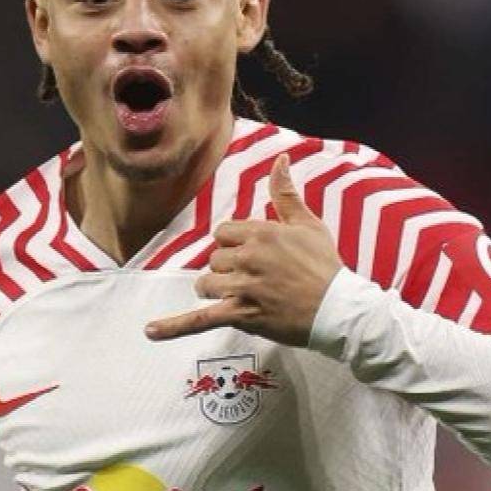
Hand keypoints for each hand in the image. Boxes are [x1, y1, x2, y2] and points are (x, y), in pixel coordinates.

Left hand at [145, 153, 343, 345]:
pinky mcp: (241, 315)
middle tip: (256, 279)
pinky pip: (200, 319)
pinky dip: (174, 327)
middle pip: (215, 258)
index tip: (252, 255)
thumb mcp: (308, 224)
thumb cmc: (325, 266)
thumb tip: (281, 159)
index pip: (224, 232)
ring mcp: (243, 286)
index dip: (235, 245)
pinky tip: (151, 332)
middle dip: (228, 268)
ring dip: (217, 289)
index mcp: (261, 232)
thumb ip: (286, 193)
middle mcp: (248, 256)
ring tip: (241, 296)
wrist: (339, 310)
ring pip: (207, 283)